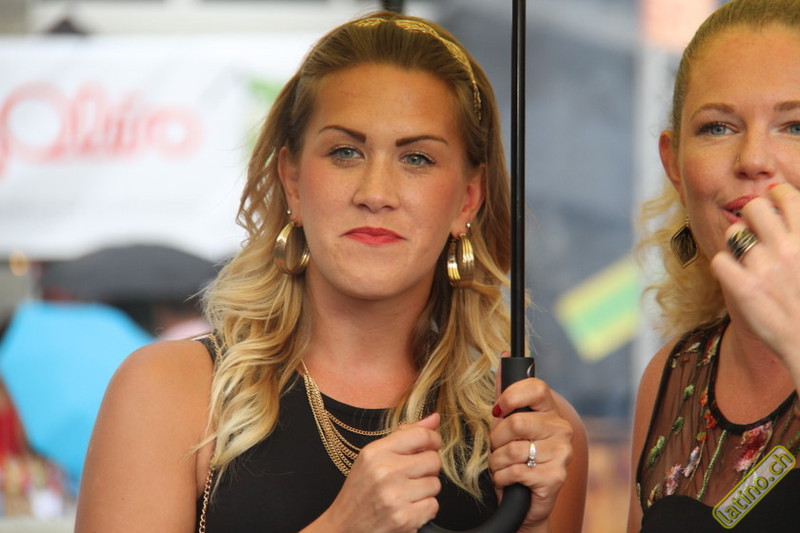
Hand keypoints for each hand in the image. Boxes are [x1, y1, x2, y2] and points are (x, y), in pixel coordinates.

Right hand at [309, 413, 442, 532]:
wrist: (344, 527)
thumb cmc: (360, 491)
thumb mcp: (373, 457)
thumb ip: (404, 435)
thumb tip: (434, 418)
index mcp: (375, 452)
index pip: (420, 435)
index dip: (433, 439)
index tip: (432, 445)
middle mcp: (384, 472)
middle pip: (433, 460)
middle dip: (428, 469)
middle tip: (412, 476)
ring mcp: (394, 496)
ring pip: (435, 484)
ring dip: (426, 491)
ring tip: (406, 494)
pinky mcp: (403, 519)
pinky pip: (433, 506)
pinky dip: (424, 510)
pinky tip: (407, 509)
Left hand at [489, 354, 572, 531]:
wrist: (525, 502)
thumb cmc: (516, 458)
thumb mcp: (507, 423)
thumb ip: (506, 392)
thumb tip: (503, 354)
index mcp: (550, 411)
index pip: (536, 387)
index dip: (511, 395)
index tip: (499, 409)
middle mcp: (561, 429)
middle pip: (515, 422)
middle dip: (496, 439)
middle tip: (499, 449)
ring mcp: (562, 453)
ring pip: (511, 449)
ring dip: (497, 462)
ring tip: (503, 467)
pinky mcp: (555, 477)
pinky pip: (514, 470)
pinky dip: (502, 478)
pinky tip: (508, 481)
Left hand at [711, 183, 799, 381]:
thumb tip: (788, 217)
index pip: (788, 196)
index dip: (777, 194)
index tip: (774, 199)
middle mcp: (788, 249)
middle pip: (753, 207)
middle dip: (752, 215)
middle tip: (755, 230)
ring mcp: (763, 268)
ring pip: (733, 233)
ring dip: (737, 243)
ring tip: (748, 258)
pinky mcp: (743, 289)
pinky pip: (719, 261)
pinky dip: (725, 268)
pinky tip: (736, 276)